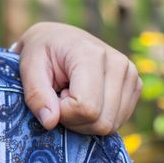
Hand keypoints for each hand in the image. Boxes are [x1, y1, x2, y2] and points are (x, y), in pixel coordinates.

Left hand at [13, 23, 141, 134]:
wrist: (58, 37)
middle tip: (60, 98)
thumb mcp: (27, 67)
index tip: (51, 95)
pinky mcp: (135, 86)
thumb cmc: (40, 51)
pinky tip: (85, 99)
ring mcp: (131, 75)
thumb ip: (36, 95)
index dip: (62, 112)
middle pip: (101, 121)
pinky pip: (117, 121)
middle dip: (73, 120)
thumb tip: (50, 122)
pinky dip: (96, 119)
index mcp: (92, 54)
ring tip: (71, 96)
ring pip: (110, 125)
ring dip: (84, 121)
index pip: (85, 107)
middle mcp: (119, 64)